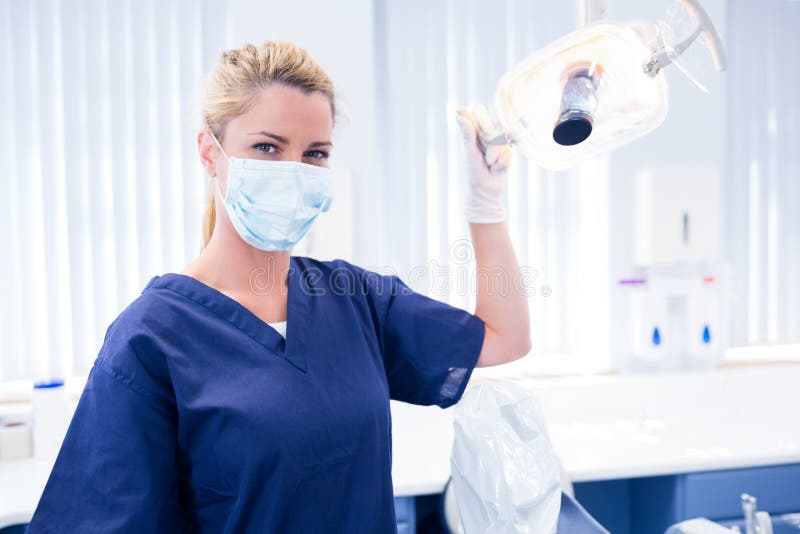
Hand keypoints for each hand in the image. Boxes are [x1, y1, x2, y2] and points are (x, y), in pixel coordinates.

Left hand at [455, 104, 511, 223]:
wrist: (485, 188)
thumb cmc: (473, 170)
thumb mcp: (469, 150)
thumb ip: (468, 131)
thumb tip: (458, 111)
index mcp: (476, 130)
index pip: (482, 116)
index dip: (483, 124)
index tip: (479, 134)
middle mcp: (489, 133)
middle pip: (494, 128)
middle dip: (489, 145)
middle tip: (484, 157)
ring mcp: (500, 141)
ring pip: (502, 140)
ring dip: (495, 155)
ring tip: (490, 164)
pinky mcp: (509, 150)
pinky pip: (508, 152)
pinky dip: (501, 163)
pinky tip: (497, 167)